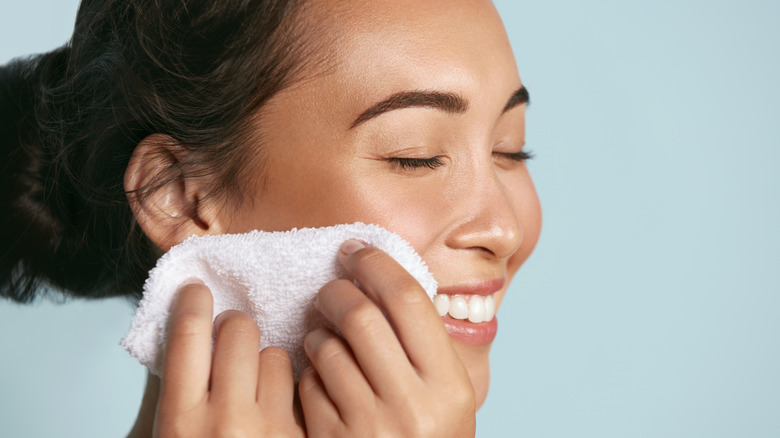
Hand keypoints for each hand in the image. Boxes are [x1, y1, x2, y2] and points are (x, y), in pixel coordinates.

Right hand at [153, 283, 304, 437]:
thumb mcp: (172, 432)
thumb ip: (178, 388)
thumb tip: (187, 332)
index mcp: (182, 421)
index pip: (189, 334)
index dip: (193, 302)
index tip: (196, 291)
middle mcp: (228, 421)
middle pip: (239, 330)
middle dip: (234, 327)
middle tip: (229, 341)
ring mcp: (271, 428)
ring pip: (276, 356)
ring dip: (266, 365)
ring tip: (255, 392)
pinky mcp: (305, 434)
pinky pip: (305, 385)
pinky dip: (291, 393)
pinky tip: (277, 413)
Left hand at [299, 240, 476, 436]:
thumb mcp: (449, 398)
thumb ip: (427, 345)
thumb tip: (385, 279)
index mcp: (450, 387)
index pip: (408, 300)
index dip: (377, 264)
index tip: (356, 251)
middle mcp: (412, 407)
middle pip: (360, 315)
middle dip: (337, 291)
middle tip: (331, 289)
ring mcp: (369, 429)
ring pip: (326, 347)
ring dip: (318, 331)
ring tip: (325, 335)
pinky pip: (308, 385)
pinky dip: (309, 371)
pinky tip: (321, 375)